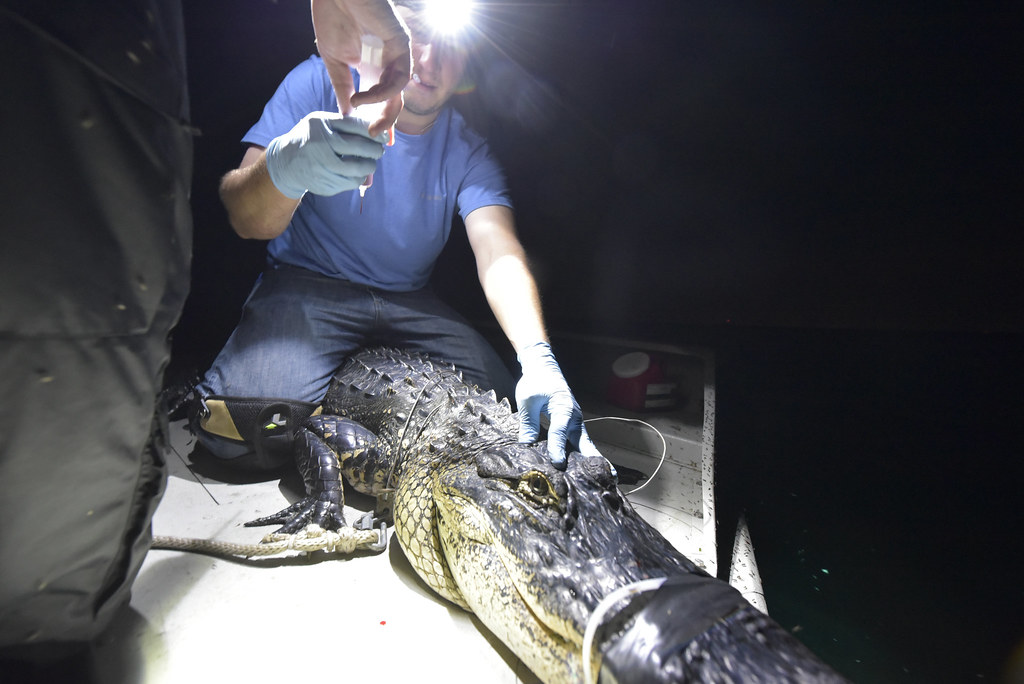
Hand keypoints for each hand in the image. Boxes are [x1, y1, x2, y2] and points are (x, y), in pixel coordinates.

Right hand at [264, 112, 386, 198]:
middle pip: (358, 147)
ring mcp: (321, 167)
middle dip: (375, 150)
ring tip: (370, 163)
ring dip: (369, 166)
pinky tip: (358, 173)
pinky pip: (351, 183)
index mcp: (321, 125)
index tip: (384, 137)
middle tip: (380, 151)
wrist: (286, 163)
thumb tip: (376, 127)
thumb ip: (344, 122)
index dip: (374, 132)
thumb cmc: (310, 138)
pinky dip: (359, 178)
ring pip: (357, 169)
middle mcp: (320, 145)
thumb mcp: (320, 123)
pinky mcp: (324, 184)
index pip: (354, 126)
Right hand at [311, 0, 410, 136]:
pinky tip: (362, 97)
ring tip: (362, 115)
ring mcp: (396, 56)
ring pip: (399, 94)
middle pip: (393, 101)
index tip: (374, 139)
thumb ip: (342, 87)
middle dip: (386, 123)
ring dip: (383, 111)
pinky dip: (380, 93)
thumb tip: (346, 114)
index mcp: (372, 68)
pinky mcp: (402, 46)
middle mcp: (387, 64)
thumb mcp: (335, 60)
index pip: (381, 99)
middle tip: (374, 138)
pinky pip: (397, 79)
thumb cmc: (334, 19)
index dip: (379, 119)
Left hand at [516, 341, 601, 468]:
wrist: (543, 369)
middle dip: (593, 459)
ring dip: (591, 461)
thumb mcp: (527, 400)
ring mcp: (576, 422)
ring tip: (604, 479)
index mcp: (563, 407)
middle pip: (584, 442)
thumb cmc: (535, 382)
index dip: (557, 447)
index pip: (559, 431)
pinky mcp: (573, 426)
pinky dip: (584, 456)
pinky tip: (586, 471)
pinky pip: (580, 443)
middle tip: (606, 476)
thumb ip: (528, 423)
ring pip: (585, 445)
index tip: (557, 463)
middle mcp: (574, 417)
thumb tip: (526, 446)